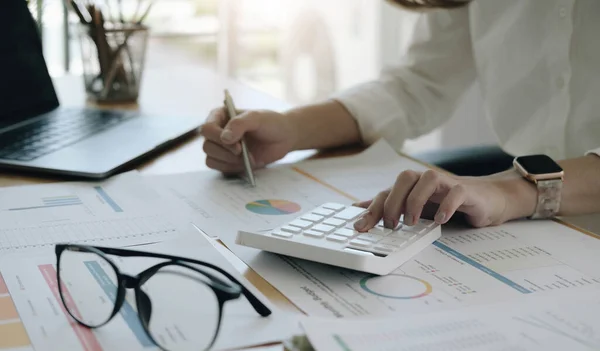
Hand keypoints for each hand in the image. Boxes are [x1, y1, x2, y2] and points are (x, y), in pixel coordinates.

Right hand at [200, 108, 296, 172]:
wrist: (283, 137)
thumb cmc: (270, 123)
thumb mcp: (257, 118)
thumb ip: (240, 124)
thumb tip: (224, 138)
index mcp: (220, 116)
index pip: (207, 128)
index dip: (218, 138)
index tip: (237, 144)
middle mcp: (217, 131)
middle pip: (207, 146)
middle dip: (226, 152)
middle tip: (243, 152)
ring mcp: (221, 147)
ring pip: (210, 159)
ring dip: (229, 161)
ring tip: (248, 158)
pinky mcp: (226, 161)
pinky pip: (218, 168)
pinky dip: (231, 168)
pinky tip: (245, 164)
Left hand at [352, 169, 531, 230]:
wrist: (483, 199)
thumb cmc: (444, 202)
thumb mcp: (413, 207)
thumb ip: (388, 207)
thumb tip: (358, 210)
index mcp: (409, 186)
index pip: (386, 192)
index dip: (372, 209)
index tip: (360, 227)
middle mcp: (424, 180)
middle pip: (404, 179)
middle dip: (393, 202)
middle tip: (391, 225)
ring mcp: (445, 183)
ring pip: (427, 179)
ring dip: (416, 200)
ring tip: (412, 223)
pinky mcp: (465, 191)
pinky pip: (455, 192)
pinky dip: (447, 205)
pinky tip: (441, 220)